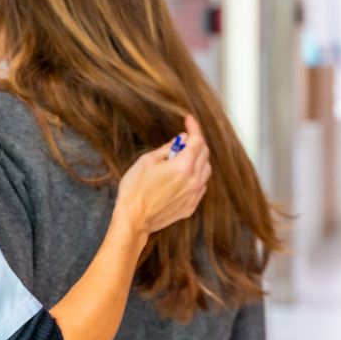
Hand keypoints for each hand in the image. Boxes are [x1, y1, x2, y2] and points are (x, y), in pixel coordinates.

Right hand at [114, 115, 211, 236]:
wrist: (134, 219)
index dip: (194, 127)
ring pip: (206, 170)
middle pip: (205, 153)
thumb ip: (167, 148)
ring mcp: (194, 195)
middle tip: (181, 140)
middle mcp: (193, 180)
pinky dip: (197, 176)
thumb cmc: (135, 189)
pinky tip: (184, 176)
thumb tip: (180, 140)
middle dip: (195, 142)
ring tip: (182, 158)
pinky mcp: (191, 206)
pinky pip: (201, 186)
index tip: (189, 120)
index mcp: (183, 166)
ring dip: (198, 159)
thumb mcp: (147, 161)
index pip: (197, 140)